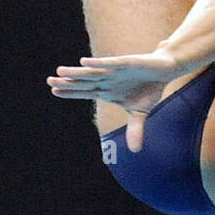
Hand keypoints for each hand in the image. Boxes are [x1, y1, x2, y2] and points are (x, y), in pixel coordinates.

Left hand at [47, 47, 178, 152]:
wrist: (164, 69)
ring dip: (77, 72)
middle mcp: (108, 79)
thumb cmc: (149, 89)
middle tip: (50, 81)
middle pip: (84, 82)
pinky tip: (83, 62)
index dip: (70, 92)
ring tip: (60, 71)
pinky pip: (108, 63)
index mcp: (108, 90)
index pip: (85, 92)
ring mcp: (115, 70)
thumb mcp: (140, 113)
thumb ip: (134, 130)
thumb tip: (135, 151)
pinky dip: (97, 63)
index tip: (54, 91)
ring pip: (92, 72)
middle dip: (67, 82)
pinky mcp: (125, 63)